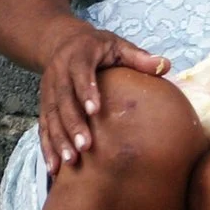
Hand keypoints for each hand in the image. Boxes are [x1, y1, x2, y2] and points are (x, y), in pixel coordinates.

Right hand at [38, 25, 170, 170]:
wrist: (61, 42)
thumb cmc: (96, 46)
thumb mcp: (117, 45)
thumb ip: (138, 57)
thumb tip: (166, 66)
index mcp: (78, 55)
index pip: (80, 71)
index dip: (86, 90)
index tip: (95, 110)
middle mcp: (59, 72)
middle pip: (63, 99)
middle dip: (73, 124)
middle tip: (85, 146)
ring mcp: (48, 90)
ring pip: (51, 116)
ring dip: (59, 139)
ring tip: (71, 161)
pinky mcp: (44, 104)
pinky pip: (43, 126)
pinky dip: (47, 147)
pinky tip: (54, 167)